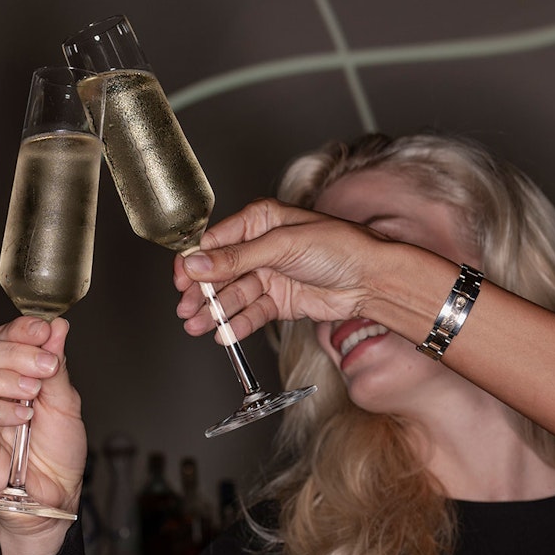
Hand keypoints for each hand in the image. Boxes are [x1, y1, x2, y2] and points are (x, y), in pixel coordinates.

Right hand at [0, 316, 85, 537]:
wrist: (56, 494)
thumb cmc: (58, 451)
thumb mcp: (66, 402)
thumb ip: (57, 365)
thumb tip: (57, 327)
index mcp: (11, 371)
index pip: (4, 336)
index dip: (21, 328)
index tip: (43, 329)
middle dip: (15, 353)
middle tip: (45, 366)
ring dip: (2, 379)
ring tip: (32, 393)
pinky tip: (22, 417)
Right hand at [174, 198, 394, 340]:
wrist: (372, 279)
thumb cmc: (339, 246)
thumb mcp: (281, 245)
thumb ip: (236, 258)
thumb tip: (197, 263)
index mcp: (259, 221)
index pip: (214, 242)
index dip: (194, 262)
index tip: (182, 281)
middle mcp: (260, 247)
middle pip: (219, 273)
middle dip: (202, 293)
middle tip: (186, 310)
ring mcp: (269, 275)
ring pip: (233, 296)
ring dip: (215, 312)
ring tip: (197, 327)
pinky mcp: (279, 301)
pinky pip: (251, 313)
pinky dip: (237, 324)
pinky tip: (223, 334)